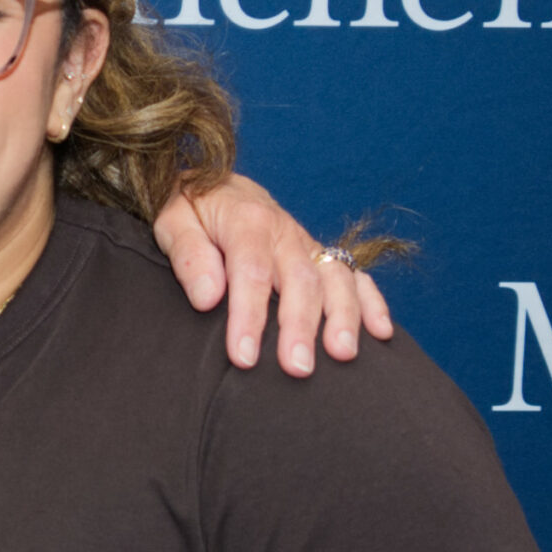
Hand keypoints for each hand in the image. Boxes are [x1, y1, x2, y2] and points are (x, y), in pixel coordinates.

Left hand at [152, 173, 393, 373]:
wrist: (213, 182)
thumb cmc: (188, 209)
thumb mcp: (171, 221)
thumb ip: (188, 255)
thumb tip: (207, 297)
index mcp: (245, 220)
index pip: (251, 272)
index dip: (249, 317)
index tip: (244, 357)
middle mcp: (283, 231)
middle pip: (300, 281)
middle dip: (300, 327)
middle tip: (297, 368)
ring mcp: (307, 244)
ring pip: (335, 279)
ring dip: (343, 317)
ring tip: (342, 355)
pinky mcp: (320, 255)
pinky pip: (354, 275)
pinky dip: (372, 302)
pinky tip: (380, 333)